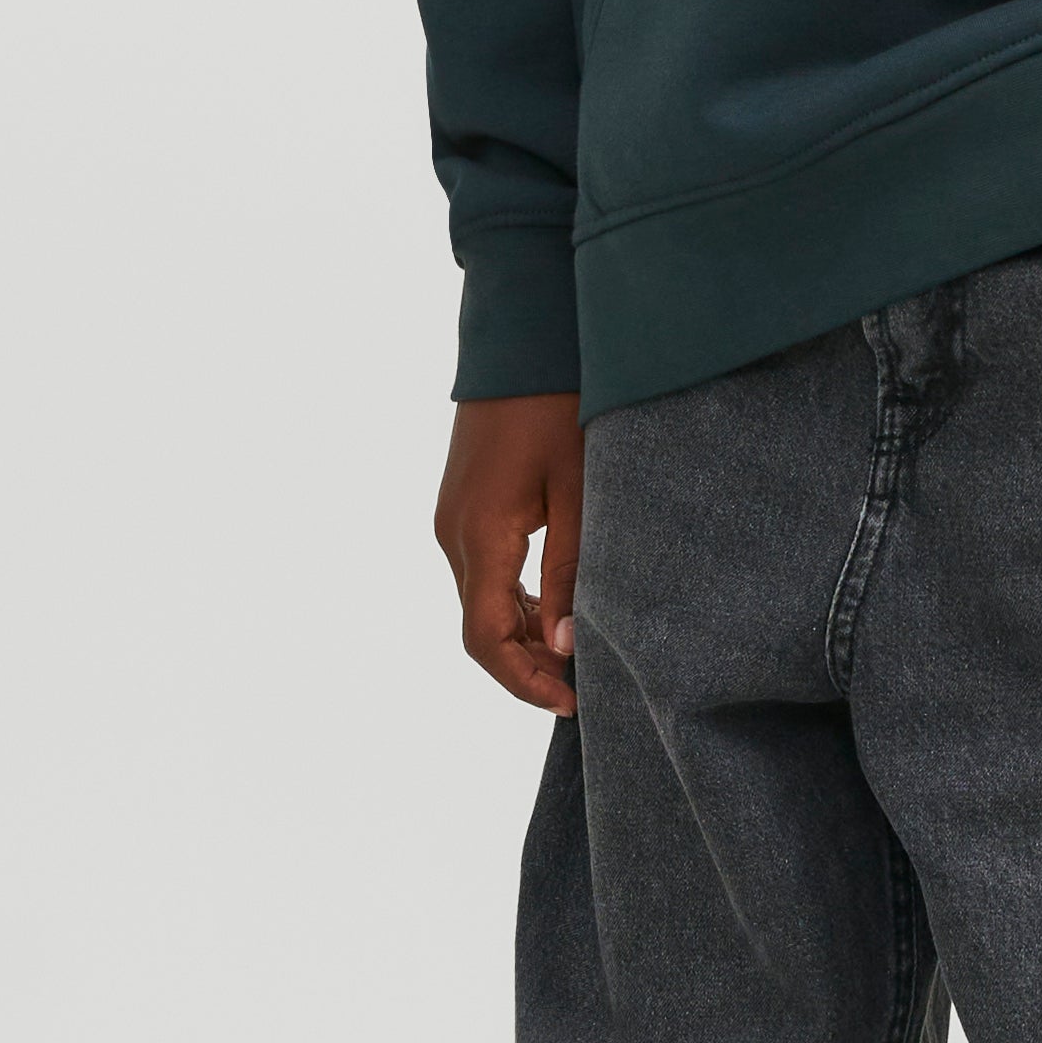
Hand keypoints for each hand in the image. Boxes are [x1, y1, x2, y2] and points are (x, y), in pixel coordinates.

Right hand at [436, 392, 584, 712]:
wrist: (520, 338)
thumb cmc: (557, 405)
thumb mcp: (578, 490)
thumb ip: (571, 571)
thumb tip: (568, 647)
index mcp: (479, 535)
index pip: (486, 639)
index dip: (524, 682)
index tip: (572, 704)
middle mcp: (453, 534)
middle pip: (480, 628)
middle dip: (529, 666)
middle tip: (589, 687)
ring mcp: (452, 519)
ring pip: (481, 603)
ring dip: (522, 637)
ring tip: (579, 655)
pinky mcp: (464, 506)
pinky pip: (483, 573)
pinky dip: (514, 604)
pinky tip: (556, 609)